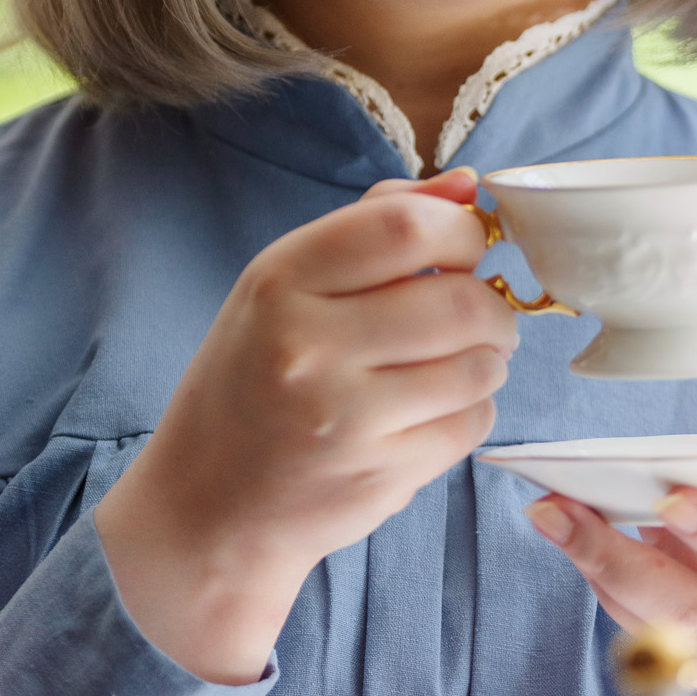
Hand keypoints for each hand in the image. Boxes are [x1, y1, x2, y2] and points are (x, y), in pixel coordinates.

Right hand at [95, 167, 515, 683]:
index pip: (406, 228)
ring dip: (487, 359)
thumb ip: (371, 227)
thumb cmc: (250, 385)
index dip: (461, 230)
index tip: (466, 248)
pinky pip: (472, 424)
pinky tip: (432, 412)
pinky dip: (471, 411)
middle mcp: (309, 348)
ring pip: (479, 366)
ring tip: (455, 363)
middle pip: (460, 300)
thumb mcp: (281, 290)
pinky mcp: (380, 477)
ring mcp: (347, 419)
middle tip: (478, 315)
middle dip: (490, 304)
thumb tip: (466, 186)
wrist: (206, 509)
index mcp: (279, 283)